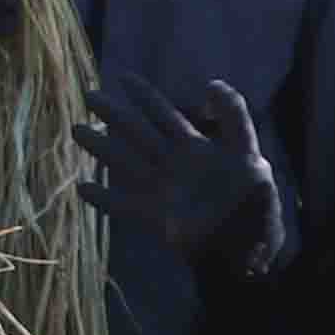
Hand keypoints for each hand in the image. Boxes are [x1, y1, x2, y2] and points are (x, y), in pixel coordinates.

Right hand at [77, 70, 287, 280]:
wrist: (249, 256)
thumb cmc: (257, 211)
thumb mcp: (252, 160)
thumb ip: (235, 121)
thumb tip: (212, 84)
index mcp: (199, 150)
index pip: (169, 115)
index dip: (147, 96)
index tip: (124, 78)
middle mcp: (176, 165)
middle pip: (140, 132)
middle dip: (114, 113)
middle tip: (89, 95)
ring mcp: (164, 191)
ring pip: (127, 161)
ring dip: (102, 147)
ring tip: (77, 130)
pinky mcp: (156, 219)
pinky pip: (124, 205)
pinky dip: (104, 198)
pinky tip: (81, 189)